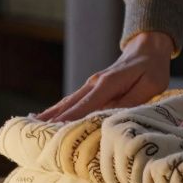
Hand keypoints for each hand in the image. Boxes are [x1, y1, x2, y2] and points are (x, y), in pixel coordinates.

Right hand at [37, 32, 173, 122]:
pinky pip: (71, 101)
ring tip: (31, 127)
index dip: (70, 119)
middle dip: (51, 119)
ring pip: (66, 102)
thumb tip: (113, 118)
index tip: (54, 131)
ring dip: (49, 115)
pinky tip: (45, 118)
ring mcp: (90, 85)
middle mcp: (93, 84)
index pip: (85, 105)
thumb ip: (132, 101)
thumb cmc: (152, 69)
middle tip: (33, 134)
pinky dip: (57, 111)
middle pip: (69, 104)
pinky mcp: (91, 88)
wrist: (147, 48)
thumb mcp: (150, 85)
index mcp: (107, 84)